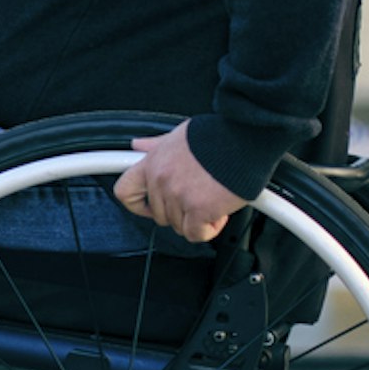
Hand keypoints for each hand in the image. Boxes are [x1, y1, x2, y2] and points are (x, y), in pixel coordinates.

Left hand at [111, 122, 244, 243]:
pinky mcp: (197, 209)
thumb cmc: (217, 136)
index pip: (125, 191)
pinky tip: (219, 212)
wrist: (243, 139)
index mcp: (154, 162)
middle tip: (198, 198)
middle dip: (180, 211)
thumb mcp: (179, 135)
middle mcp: (161, 179)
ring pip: (178, 226)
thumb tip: (138, 145)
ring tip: (212, 199)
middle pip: (159, 215)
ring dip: (197, 218)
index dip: (137, 205)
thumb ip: (157, 145)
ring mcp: (177, 195)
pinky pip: (195, 234)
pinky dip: (209, 228)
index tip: (149, 207)